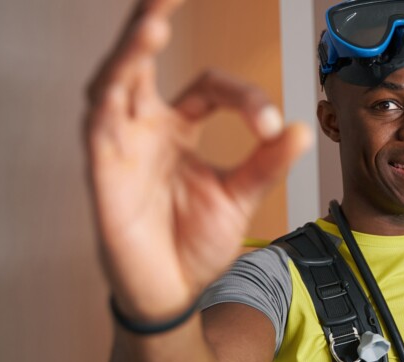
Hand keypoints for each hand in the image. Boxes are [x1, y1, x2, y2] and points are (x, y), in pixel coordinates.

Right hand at [84, 0, 312, 320]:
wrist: (174, 293)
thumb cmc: (195, 243)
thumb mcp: (240, 197)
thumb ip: (266, 163)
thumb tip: (303, 127)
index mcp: (176, 128)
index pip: (208, 88)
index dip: (244, 99)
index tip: (272, 131)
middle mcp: (145, 128)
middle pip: (142, 61)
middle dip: (152, 23)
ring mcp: (122, 146)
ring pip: (115, 84)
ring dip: (131, 52)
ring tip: (152, 21)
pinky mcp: (104, 172)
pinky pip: (100, 128)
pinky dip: (110, 101)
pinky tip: (123, 76)